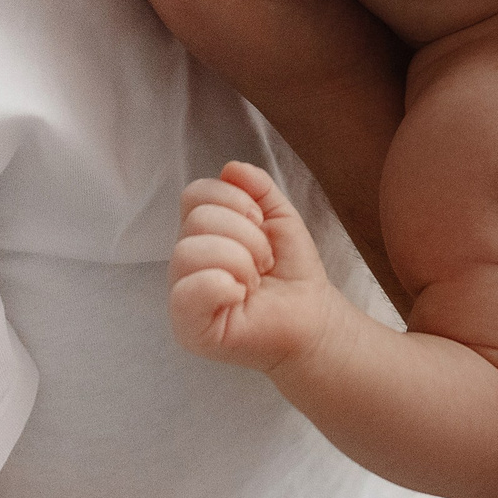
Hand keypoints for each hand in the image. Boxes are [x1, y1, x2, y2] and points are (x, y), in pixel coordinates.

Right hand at [170, 162, 345, 371]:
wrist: (314, 317)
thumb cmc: (291, 270)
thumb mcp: (279, 216)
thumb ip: (257, 187)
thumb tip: (230, 168)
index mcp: (202, 232)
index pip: (194, 194)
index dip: (234, 201)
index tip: (261, 223)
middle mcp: (186, 260)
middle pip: (197, 220)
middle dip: (246, 236)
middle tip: (263, 262)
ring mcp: (183, 295)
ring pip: (188, 252)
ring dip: (238, 261)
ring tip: (254, 281)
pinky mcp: (187, 329)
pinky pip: (186, 292)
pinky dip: (222, 286)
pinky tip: (240, 298)